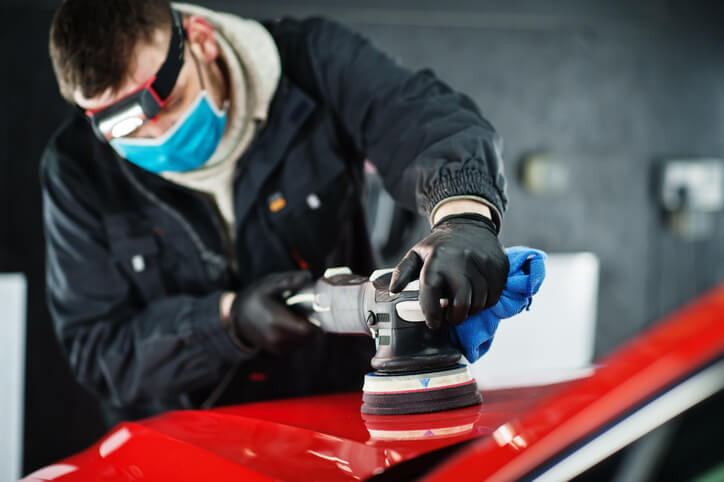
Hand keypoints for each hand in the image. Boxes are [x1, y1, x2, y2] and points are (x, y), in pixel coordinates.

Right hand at [229, 271, 319, 353]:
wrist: (238, 316)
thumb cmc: (255, 298)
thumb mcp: (269, 284)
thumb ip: (289, 280)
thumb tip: (308, 276)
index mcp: (276, 321)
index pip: (307, 331)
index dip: (318, 321)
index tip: (318, 310)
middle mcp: (276, 338)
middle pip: (310, 338)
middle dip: (314, 325)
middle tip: (308, 311)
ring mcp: (277, 347)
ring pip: (306, 343)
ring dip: (308, 331)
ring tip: (298, 316)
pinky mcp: (278, 352)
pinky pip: (298, 346)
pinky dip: (301, 336)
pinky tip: (292, 324)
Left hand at [389, 213, 508, 328]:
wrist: (469, 224)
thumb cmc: (440, 245)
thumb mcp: (417, 253)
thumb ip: (402, 272)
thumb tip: (393, 290)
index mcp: (436, 260)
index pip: (431, 292)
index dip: (431, 313)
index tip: (433, 322)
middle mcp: (460, 262)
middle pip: (461, 304)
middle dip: (456, 317)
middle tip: (451, 317)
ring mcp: (482, 265)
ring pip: (480, 303)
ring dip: (471, 310)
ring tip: (464, 304)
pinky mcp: (498, 268)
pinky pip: (494, 296)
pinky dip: (485, 302)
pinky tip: (477, 295)